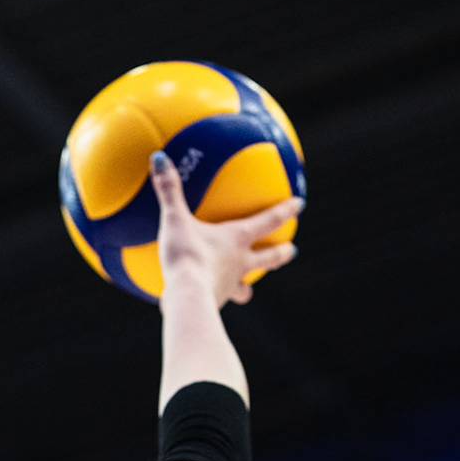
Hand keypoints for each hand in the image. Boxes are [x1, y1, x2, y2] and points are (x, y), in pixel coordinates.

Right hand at [150, 150, 301, 307]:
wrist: (186, 296)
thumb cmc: (187, 255)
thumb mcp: (175, 219)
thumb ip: (169, 190)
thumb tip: (159, 158)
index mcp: (237, 239)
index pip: (269, 221)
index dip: (285, 210)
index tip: (300, 203)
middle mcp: (240, 262)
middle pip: (269, 258)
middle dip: (281, 253)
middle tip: (292, 250)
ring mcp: (230, 285)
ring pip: (245, 287)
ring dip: (248, 286)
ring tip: (247, 289)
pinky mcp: (215, 301)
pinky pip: (217, 298)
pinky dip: (213, 297)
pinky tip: (202, 298)